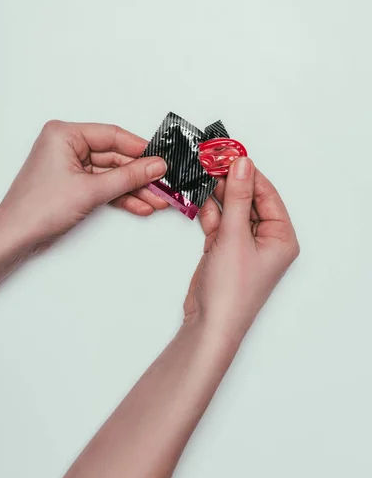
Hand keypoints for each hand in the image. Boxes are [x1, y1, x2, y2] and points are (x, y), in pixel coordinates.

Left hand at [0, 120, 166, 250]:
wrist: (16, 238)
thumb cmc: (37, 208)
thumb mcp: (91, 190)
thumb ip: (128, 177)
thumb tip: (155, 166)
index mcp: (65, 134)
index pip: (112, 135)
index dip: (140, 149)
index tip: (161, 160)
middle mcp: (67, 146)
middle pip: (115, 157)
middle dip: (140, 175)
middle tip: (164, 184)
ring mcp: (71, 166)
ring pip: (112, 174)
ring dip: (135, 189)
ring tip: (158, 199)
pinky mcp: (75, 185)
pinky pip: (104, 187)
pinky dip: (121, 197)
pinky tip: (141, 205)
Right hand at [184, 157, 299, 343]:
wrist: (209, 323)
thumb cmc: (232, 291)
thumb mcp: (235, 236)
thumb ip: (236, 197)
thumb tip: (242, 165)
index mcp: (281, 237)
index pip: (266, 194)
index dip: (248, 173)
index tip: (229, 154)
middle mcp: (266, 239)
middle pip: (248, 199)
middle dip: (229, 182)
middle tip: (210, 162)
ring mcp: (244, 244)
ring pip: (231, 209)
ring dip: (216, 195)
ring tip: (200, 175)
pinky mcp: (224, 249)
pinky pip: (219, 221)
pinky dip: (208, 212)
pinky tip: (197, 198)